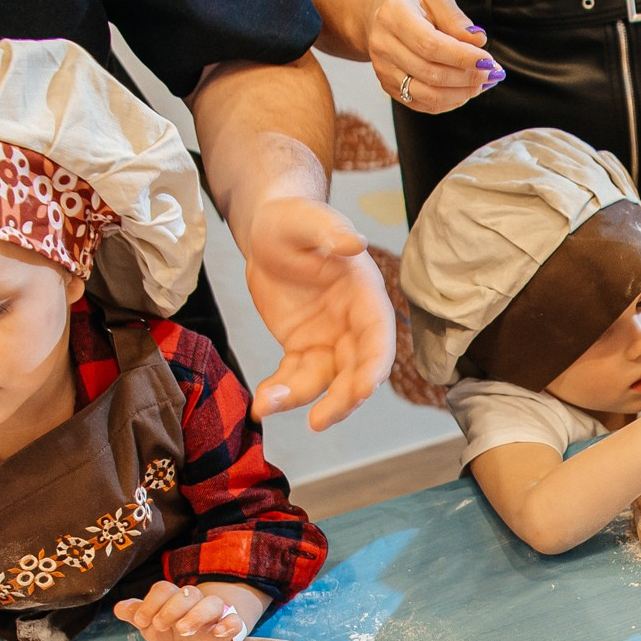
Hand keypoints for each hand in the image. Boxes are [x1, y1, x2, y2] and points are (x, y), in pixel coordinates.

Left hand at [113, 581, 252, 640]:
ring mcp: (214, 616)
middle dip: (171, 609)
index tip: (140, 622)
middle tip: (160, 627)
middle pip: (188, 593)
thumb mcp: (150, 625)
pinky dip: (229, 624)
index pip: (163, 589)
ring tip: (183, 630)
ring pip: (213, 603)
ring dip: (196, 615)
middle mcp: (195, 602)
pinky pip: (236, 622)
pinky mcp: (227, 630)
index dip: (150, 603)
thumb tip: (118, 608)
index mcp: (174, 598)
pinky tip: (217, 632)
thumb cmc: (171, 633)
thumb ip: (135, 614)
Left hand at [243, 194, 398, 431]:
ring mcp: (329, 340)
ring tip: (266, 405)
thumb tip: (354, 241)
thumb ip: (328, 230)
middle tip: (319, 420)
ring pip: (325, 381)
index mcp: (365, 295)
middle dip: (343, 398)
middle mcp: (353, 324)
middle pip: (358, 369)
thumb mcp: (305, 219)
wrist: (267, 233)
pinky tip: (262, 403)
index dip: (375, 365)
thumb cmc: (292, 220)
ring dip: (301, 399)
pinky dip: (280, 393)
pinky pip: (295, 378)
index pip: (379, 336)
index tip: (364, 389)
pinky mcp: (302, 349)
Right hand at [364, 0, 499, 114]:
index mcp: (394, 16)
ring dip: (461, 93)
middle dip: (467, 78)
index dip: (462, 57)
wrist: (373, 14)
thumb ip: (456, 19)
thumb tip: (479, 40)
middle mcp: (384, 46)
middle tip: (492, 73)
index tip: (488, 60)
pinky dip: (449, 102)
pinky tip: (465, 90)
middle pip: (430, 74)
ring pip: (427, 95)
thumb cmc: (410, 3)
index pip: (430, 45)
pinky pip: (423, 104)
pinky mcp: (388, 86)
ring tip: (482, 83)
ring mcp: (384, 70)